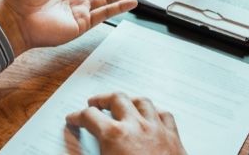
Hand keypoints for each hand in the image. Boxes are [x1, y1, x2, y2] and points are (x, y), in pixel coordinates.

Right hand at [66, 93, 185, 154]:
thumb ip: (90, 154)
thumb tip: (78, 154)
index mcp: (114, 136)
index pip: (90, 116)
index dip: (78, 116)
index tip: (74, 119)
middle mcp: (136, 126)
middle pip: (117, 99)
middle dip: (102, 99)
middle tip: (94, 103)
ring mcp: (157, 130)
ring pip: (142, 102)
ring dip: (129, 100)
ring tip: (123, 103)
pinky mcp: (173, 138)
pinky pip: (165, 115)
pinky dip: (155, 112)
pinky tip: (152, 114)